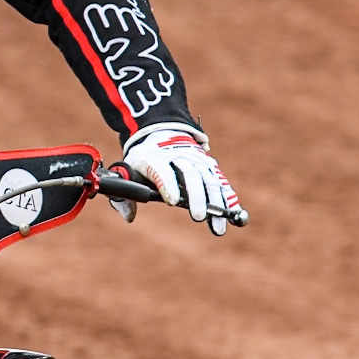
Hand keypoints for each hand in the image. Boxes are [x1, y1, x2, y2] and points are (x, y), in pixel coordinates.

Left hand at [111, 123, 241, 235]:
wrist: (160, 133)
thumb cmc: (143, 160)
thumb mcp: (128, 172)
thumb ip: (125, 196)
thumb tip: (129, 218)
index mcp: (154, 157)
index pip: (161, 170)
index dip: (167, 184)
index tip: (172, 201)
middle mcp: (178, 157)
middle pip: (190, 175)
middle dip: (195, 196)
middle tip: (197, 216)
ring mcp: (197, 160)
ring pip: (208, 180)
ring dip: (215, 202)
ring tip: (217, 226)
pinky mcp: (210, 166)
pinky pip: (221, 182)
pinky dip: (228, 198)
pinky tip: (234, 215)